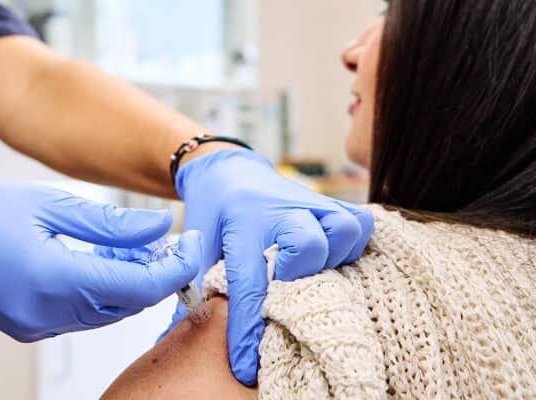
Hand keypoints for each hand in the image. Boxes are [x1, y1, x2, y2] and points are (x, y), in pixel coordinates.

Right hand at [0, 162, 202, 340]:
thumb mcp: (50, 204)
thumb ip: (111, 223)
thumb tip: (160, 228)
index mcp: (53, 279)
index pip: (138, 285)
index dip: (174, 267)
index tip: (193, 243)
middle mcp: (45, 314)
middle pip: (126, 306)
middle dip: (156, 275)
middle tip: (171, 240)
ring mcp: (33, 326)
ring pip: (104, 314)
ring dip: (128, 283)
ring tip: (134, 243)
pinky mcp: (25, 327)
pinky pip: (78, 315)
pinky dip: (99, 291)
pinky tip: (101, 259)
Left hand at [169, 149, 373, 384]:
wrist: (228, 169)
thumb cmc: (212, 212)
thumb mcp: (195, 245)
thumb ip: (191, 290)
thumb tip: (175, 339)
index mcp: (242, 222)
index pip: (248, 282)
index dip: (248, 328)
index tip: (246, 367)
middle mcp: (281, 209)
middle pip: (309, 246)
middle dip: (299, 279)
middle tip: (284, 296)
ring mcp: (311, 203)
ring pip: (343, 230)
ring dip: (334, 258)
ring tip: (315, 275)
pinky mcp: (331, 202)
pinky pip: (361, 223)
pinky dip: (354, 245)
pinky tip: (335, 260)